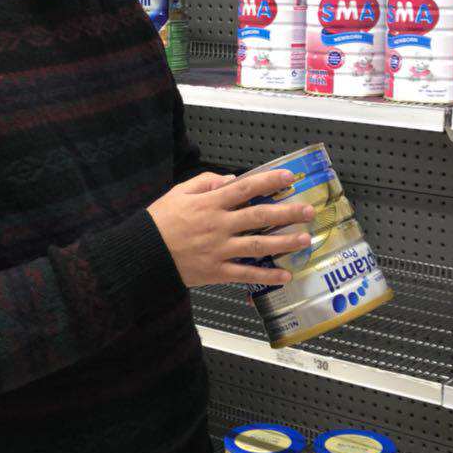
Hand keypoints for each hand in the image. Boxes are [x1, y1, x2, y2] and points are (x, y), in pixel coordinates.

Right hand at [148, 169, 313, 288]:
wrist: (143, 254)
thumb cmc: (159, 222)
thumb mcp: (178, 193)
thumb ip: (205, 183)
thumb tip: (231, 179)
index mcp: (210, 204)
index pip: (245, 188)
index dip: (268, 181)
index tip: (288, 177)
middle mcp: (219, 225)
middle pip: (259, 217)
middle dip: (286, 213)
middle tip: (309, 211)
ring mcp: (219, 250)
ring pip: (258, 245)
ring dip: (284, 243)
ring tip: (304, 240)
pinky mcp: (216, 271)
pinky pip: (246, 274)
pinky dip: (266, 275)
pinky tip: (285, 275)